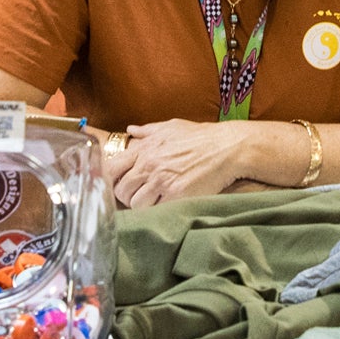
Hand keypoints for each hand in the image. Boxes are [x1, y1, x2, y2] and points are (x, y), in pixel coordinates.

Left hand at [112, 119, 247, 206]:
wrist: (227, 147)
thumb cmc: (200, 136)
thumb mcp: (171, 126)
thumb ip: (148, 130)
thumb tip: (131, 130)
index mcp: (144, 148)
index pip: (112, 168)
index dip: (112, 179)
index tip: (120, 183)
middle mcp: (149, 164)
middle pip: (121, 190)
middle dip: (128, 196)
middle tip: (140, 195)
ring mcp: (161, 181)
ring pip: (135, 204)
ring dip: (143, 206)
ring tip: (155, 201)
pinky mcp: (176, 196)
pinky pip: (155, 212)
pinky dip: (159, 211)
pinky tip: (168, 205)